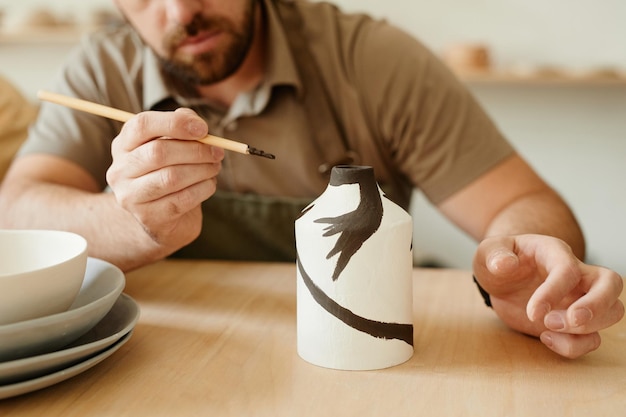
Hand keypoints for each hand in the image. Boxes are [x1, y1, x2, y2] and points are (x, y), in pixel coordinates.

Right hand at [106, 108, 223, 251]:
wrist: (163, 216)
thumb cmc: (169, 171)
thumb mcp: (171, 145)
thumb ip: (180, 127)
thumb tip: (196, 124)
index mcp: (124, 144)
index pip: (142, 125)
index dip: (175, 123)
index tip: (203, 129)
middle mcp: (120, 170)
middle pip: (158, 152)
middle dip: (195, 150)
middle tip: (218, 152)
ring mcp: (131, 196)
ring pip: (171, 178)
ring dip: (202, 170)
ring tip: (215, 167)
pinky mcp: (149, 217)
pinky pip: (182, 199)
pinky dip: (203, 188)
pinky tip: (209, 184)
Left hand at [473, 234, 623, 358]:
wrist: (502, 279)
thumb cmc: (499, 261)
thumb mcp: (488, 252)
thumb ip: (494, 255)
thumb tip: (505, 264)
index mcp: (554, 252)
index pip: (568, 269)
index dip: (554, 292)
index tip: (533, 313)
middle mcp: (576, 274)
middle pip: (611, 283)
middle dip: (596, 307)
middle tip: (567, 321)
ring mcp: (579, 298)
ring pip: (612, 311)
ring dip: (587, 329)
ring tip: (547, 329)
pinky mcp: (574, 322)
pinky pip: (592, 338)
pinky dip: (575, 346)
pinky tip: (546, 338)